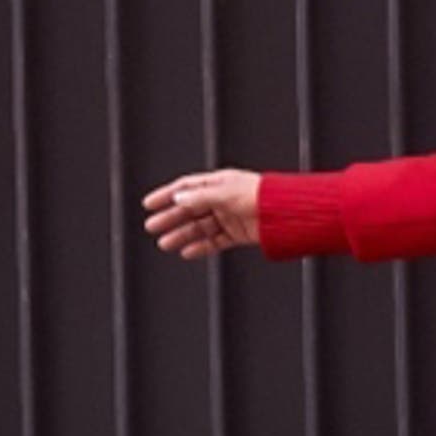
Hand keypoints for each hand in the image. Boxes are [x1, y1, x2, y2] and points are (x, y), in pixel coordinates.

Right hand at [142, 169, 262, 257]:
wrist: (286, 214)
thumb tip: (178, 199)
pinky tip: (187, 252)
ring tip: (165, 243)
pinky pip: (214, 241)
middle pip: (190, 209)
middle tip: (151, 227)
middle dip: (170, 218)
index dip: (166, 195)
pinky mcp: (238, 234)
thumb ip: (201, 197)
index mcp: (218, 183)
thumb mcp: (226, 194)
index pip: (186, 187)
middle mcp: (222, 200)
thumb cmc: (260, 196)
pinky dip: (200, 247)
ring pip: (200, 227)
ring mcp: (230, 217)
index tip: (149, 203)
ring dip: (181, 235)